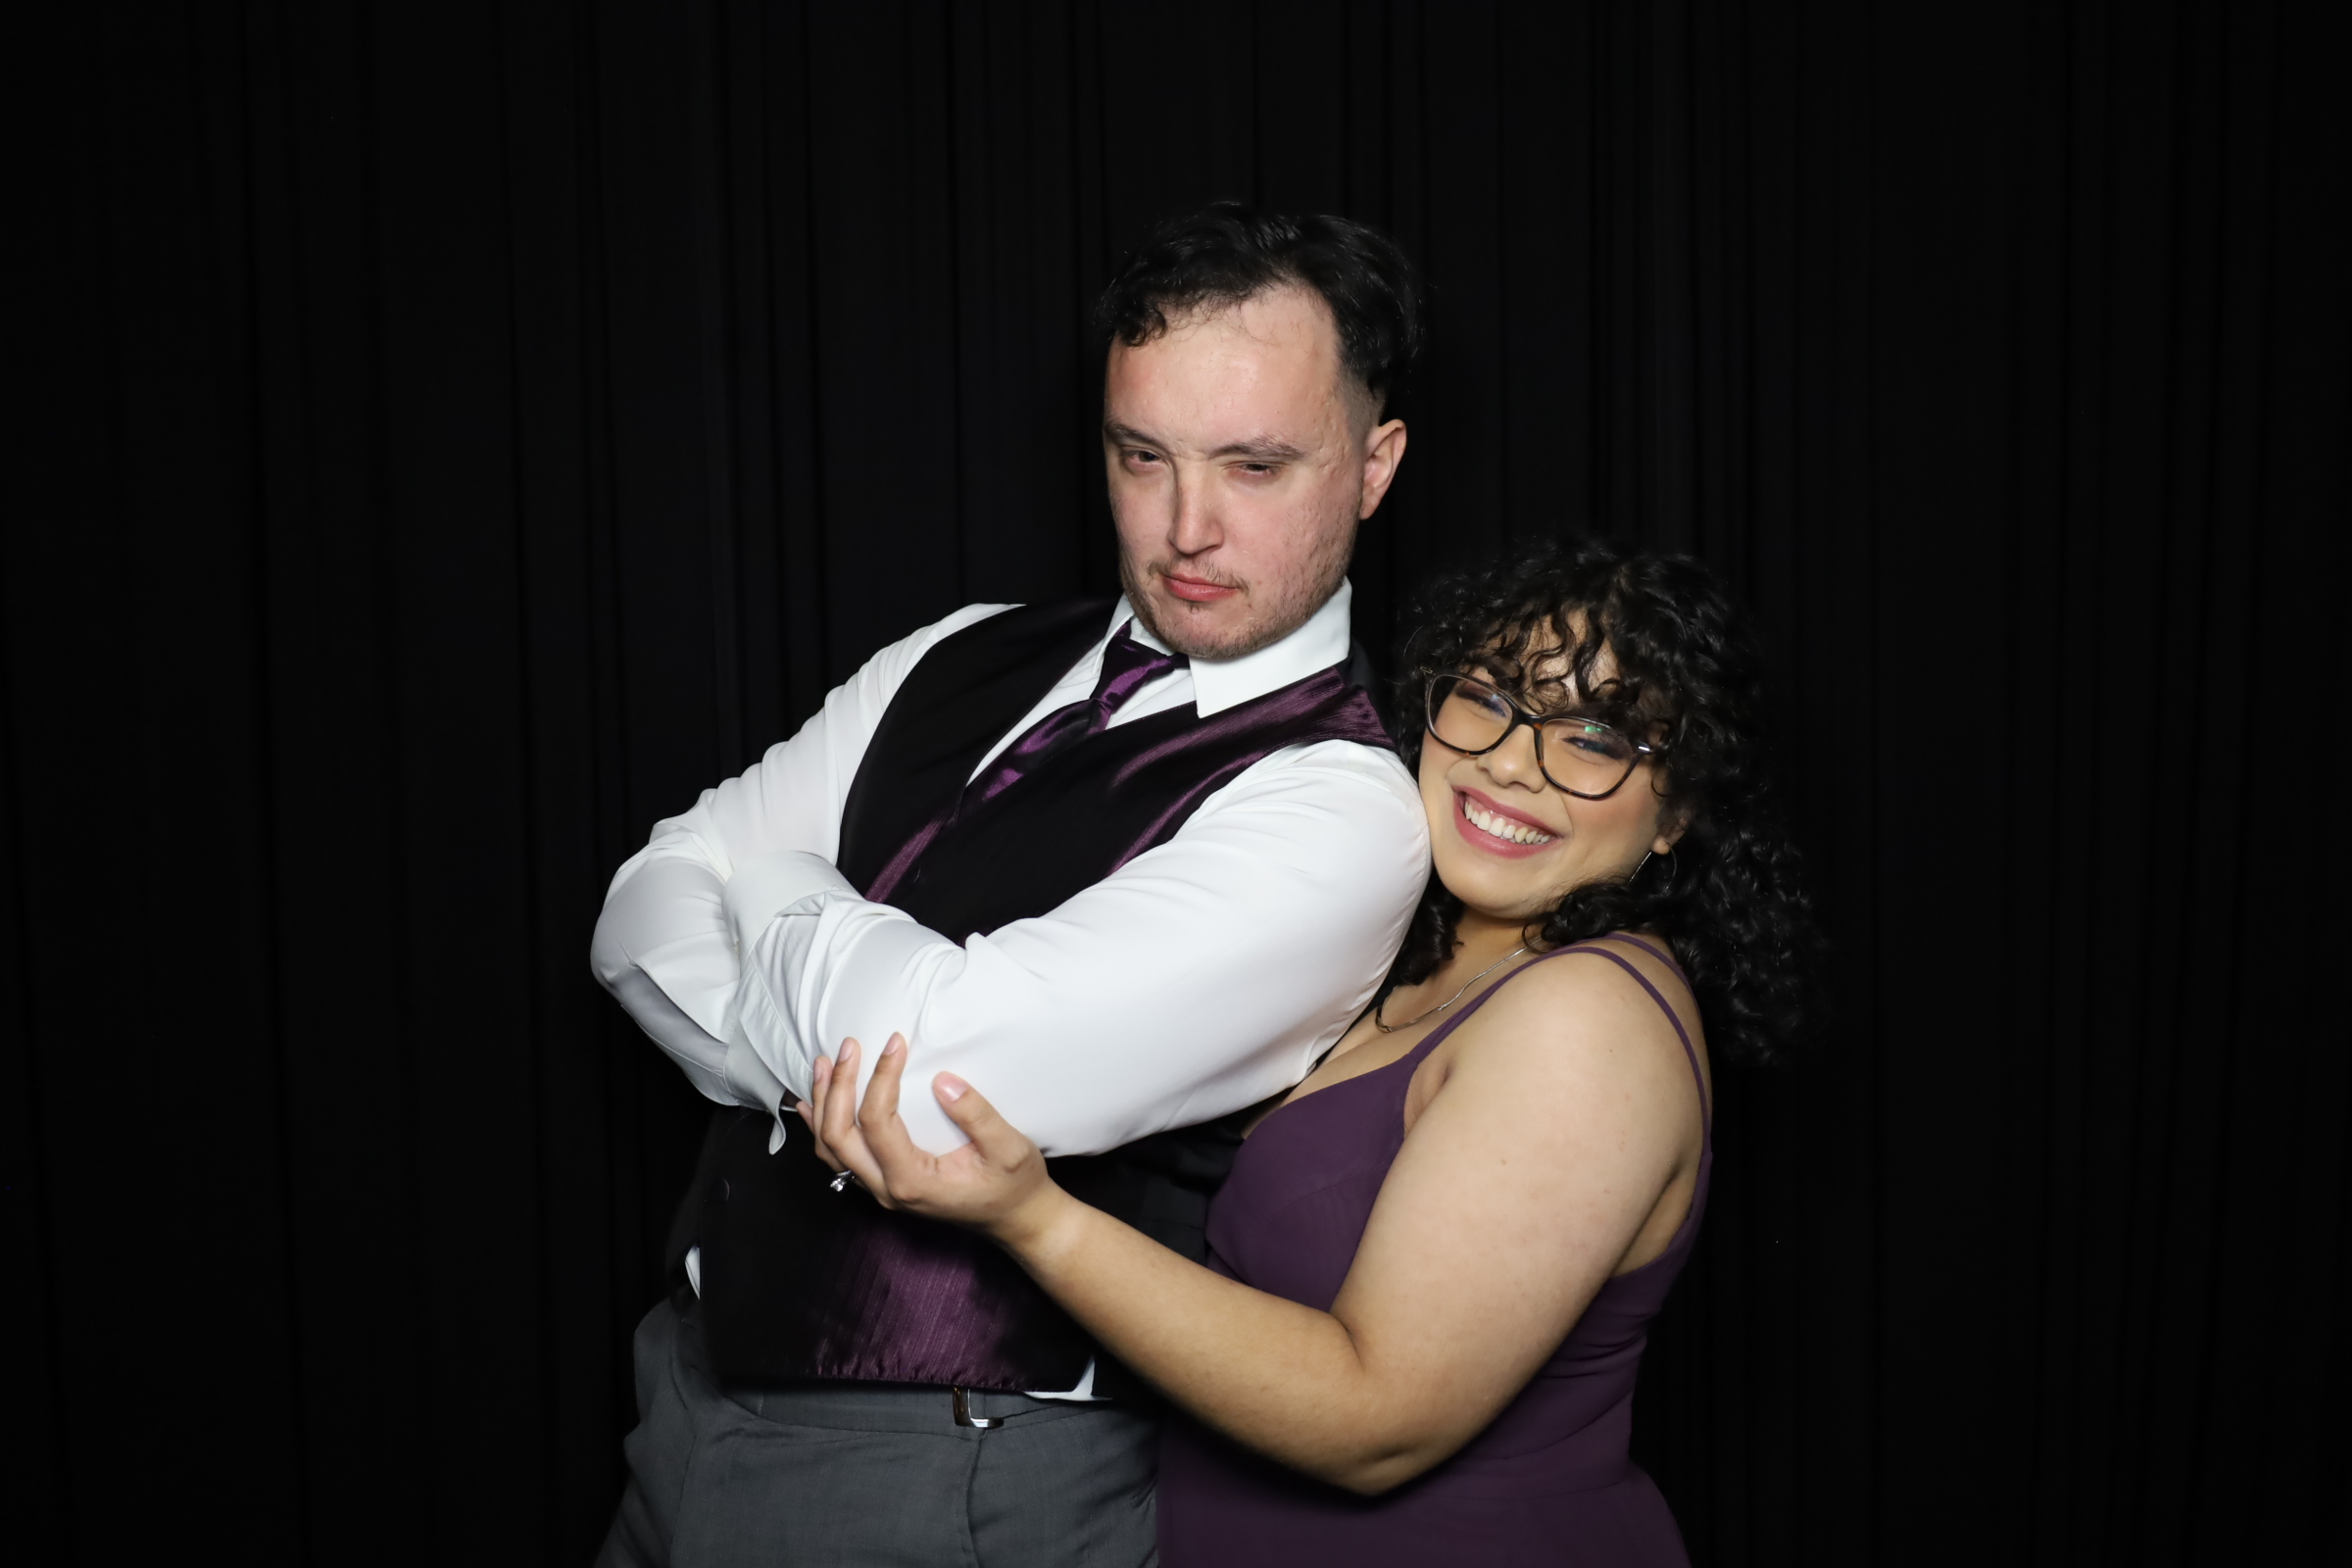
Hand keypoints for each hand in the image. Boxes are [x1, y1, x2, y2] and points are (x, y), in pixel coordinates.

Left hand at [802, 1033, 1064, 1245]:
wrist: (1016, 1220)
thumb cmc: (1015, 1186)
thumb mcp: (1010, 1148)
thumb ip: (977, 1115)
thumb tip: (943, 1081)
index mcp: (913, 1180)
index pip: (877, 1122)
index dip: (881, 1077)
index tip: (895, 1042)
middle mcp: (887, 1189)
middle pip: (839, 1135)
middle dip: (838, 1086)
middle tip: (850, 1046)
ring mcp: (881, 1191)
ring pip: (831, 1149)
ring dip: (823, 1104)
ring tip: (824, 1064)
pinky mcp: (884, 1185)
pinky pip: (839, 1159)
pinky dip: (820, 1129)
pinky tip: (811, 1104)